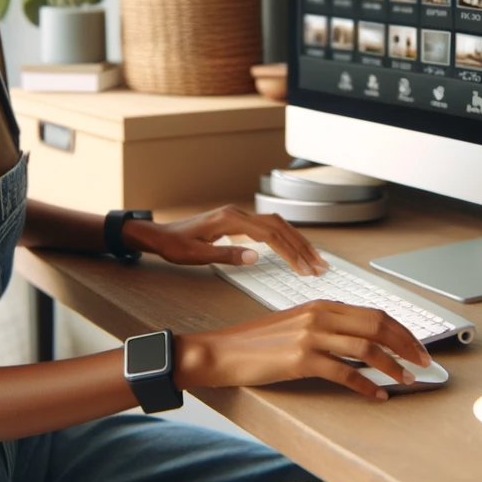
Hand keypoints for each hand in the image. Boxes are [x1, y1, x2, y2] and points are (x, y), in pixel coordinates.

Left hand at [122, 204, 329, 275]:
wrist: (161, 235)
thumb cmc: (175, 245)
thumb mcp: (197, 255)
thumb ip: (227, 255)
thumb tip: (255, 257)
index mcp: (230, 220)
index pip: (270, 234)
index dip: (290, 251)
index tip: (305, 267)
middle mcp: (237, 214)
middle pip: (280, 226)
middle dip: (302, 246)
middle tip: (320, 265)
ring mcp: (239, 216)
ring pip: (277, 224)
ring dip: (297, 241)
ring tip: (315, 259)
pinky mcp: (238, 222)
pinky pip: (269, 227)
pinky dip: (285, 238)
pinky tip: (295, 248)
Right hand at [175, 301, 432, 400]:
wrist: (221, 352)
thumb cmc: (255, 343)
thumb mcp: (294, 325)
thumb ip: (325, 327)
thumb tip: (360, 343)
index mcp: (319, 305)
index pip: (372, 312)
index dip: (401, 330)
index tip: (418, 346)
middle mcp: (318, 315)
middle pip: (377, 325)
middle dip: (407, 345)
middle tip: (424, 363)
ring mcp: (310, 336)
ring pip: (366, 348)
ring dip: (393, 366)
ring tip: (408, 380)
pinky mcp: (301, 359)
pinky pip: (345, 373)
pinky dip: (367, 386)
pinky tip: (377, 395)